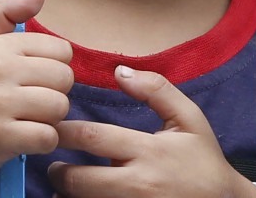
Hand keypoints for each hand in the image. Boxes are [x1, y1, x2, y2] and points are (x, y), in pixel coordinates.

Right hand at [0, 0, 74, 186]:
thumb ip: (5, 11)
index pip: (61, 50)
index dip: (50, 67)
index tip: (27, 79)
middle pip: (65, 78)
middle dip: (52, 94)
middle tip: (25, 103)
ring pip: (60, 107)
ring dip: (47, 120)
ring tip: (22, 119)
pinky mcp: (1, 138)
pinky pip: (48, 137)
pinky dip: (41, 143)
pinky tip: (21, 139)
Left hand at [49, 65, 255, 197]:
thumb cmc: (203, 160)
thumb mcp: (189, 119)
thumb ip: (157, 90)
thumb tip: (120, 70)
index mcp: (149, 151)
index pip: (93, 138)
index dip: (65, 132)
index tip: (53, 127)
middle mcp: (138, 183)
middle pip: (80, 181)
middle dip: (58, 173)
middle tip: (51, 164)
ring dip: (67, 196)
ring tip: (63, 186)